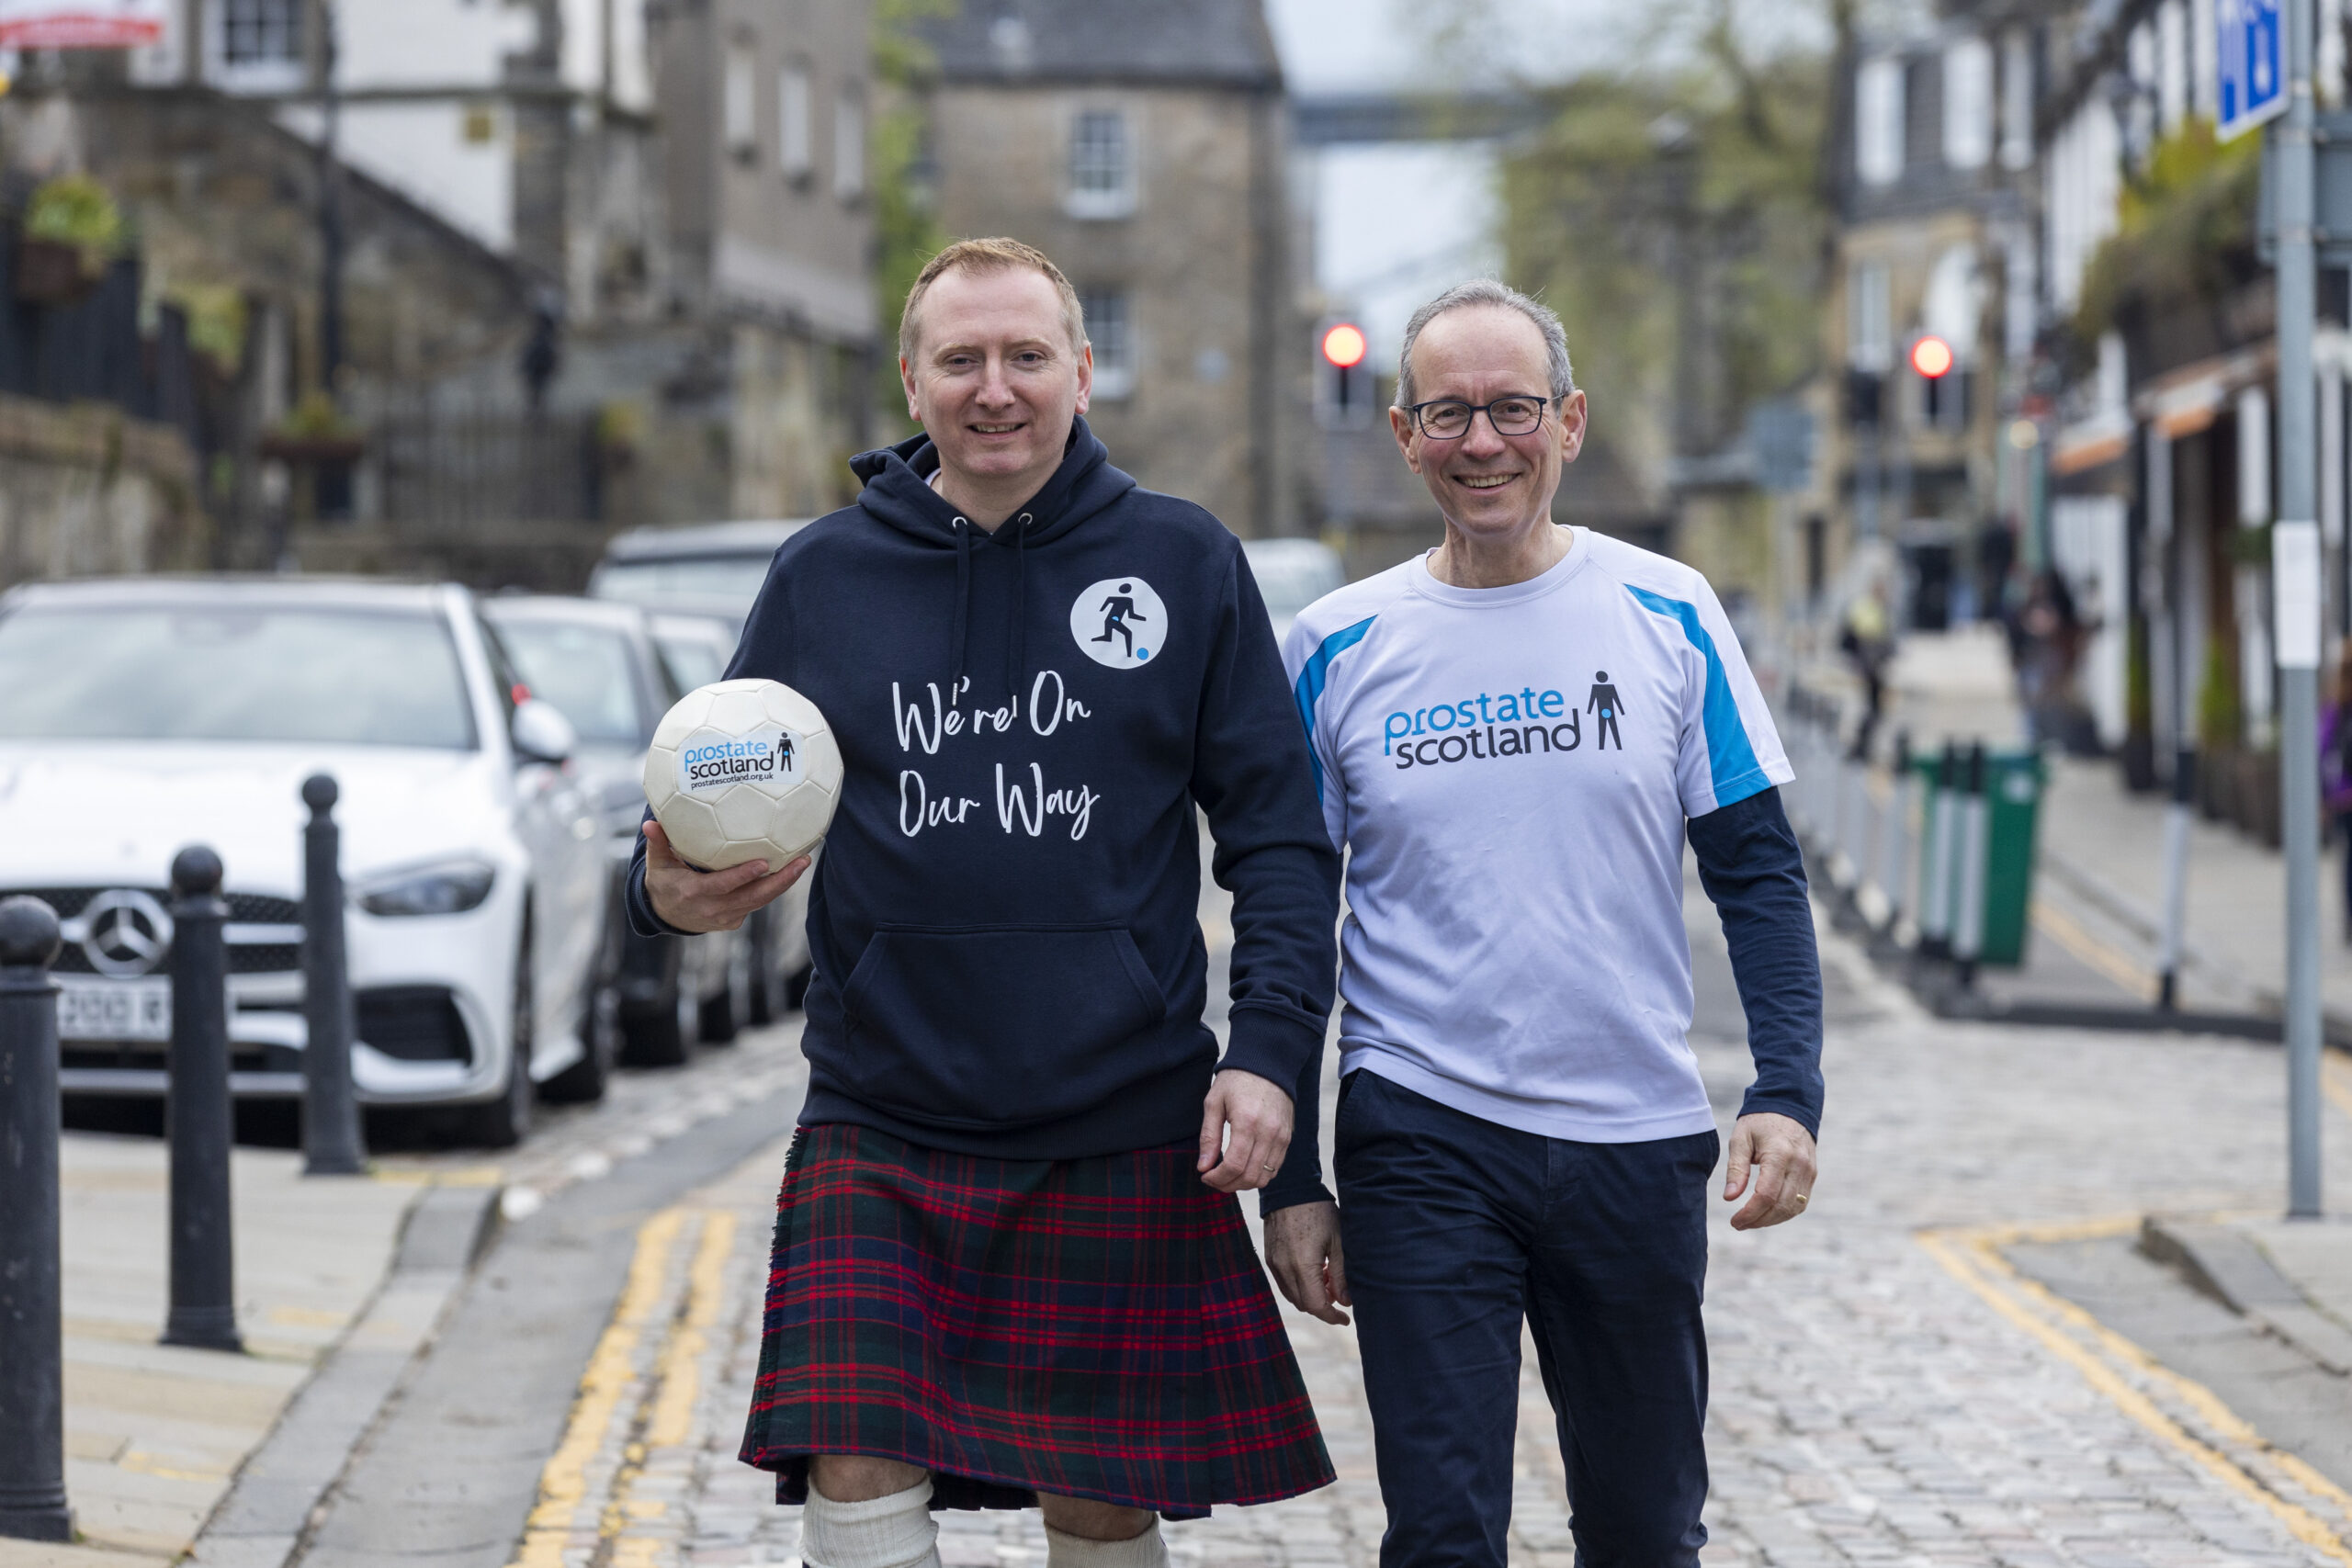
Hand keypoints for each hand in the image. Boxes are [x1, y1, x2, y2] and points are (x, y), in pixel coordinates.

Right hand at [641, 820, 808, 933]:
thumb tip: (650, 823)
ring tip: (803, 862)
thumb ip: (658, 843)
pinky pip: (757, 903)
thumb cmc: (664, 882)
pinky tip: (789, 871)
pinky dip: (773, 890)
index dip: (743, 876)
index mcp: (694, 893)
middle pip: (752, 897)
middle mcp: (713, 909)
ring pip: (760, 901)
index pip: (722, 885)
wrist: (666, 916)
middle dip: (780, 881)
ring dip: (784, 884)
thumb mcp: (657, 864)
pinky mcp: (734, 921)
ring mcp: (725, 918)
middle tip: (801, 861)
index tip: (764, 863)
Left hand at [1196, 1068, 1292, 1192]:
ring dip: (1243, 1183)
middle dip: (1227, 1184)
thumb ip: (1209, 1137)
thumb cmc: (1236, 1080)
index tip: (1204, 1175)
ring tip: (1226, 1176)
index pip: (1234, 1165)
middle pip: (1249, 1176)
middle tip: (1212, 1179)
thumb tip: (1203, 1167)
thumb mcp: (1214, 1103)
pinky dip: (1258, 1175)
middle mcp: (1268, 1133)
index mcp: (1247, 1123)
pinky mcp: (1287, 1138)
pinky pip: (1274, 1168)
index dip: (1217, 1178)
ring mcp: (1281, 1137)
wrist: (1268, 1064)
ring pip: (1264, 1177)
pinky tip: (1243, 1167)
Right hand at [1264, 1200, 1349, 1325]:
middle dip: (1323, 1305)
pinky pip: (1284, 1283)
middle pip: (1304, 1304)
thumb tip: (1345, 1302)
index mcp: (1303, 1266)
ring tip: (1327, 1278)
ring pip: (1293, 1296)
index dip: (1332, 1317)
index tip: (1345, 1318)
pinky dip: (1299, 1285)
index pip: (1316, 1306)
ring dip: (1310, 1296)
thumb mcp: (1337, 1242)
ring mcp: (1274, 1264)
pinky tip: (1313, 1269)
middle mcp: (1284, 1269)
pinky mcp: (1270, 1258)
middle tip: (1339, 1295)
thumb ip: (1341, 1274)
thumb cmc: (1319, 1212)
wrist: (1290, 1189)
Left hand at [1723, 1111, 1816, 1230]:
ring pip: (1793, 1208)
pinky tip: (1767, 1214)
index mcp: (1779, 1154)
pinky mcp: (1812, 1175)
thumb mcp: (1741, 1138)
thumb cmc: (1760, 1123)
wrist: (1789, 1108)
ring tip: (1751, 1221)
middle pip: (1781, 1206)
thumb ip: (1736, 1168)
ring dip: (1772, 1220)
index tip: (1735, 1221)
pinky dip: (1784, 1213)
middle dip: (1759, 1221)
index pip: (1766, 1194)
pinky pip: (1800, 1202)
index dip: (1750, 1213)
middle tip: (1739, 1224)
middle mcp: (1799, 1165)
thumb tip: (1729, 1197)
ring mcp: (1809, 1171)